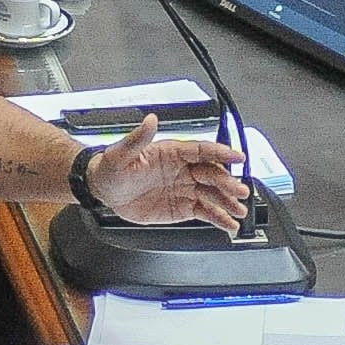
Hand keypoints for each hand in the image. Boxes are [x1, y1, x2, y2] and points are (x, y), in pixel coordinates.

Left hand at [86, 123, 254, 230]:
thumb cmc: (112, 168)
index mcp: (173, 153)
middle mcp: (183, 170)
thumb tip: (150, 120)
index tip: (237, 157)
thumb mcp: (121, 153)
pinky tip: (229, 224)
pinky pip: (204, 212)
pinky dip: (218, 218)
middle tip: (239, 191)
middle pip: (212, 174)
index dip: (221, 153)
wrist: (104, 191)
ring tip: (239, 211)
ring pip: (212, 195)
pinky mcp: (182, 207)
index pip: (202, 150)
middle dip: (228, 183)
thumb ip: (138, 138)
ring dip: (228, 202)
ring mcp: (185, 189)